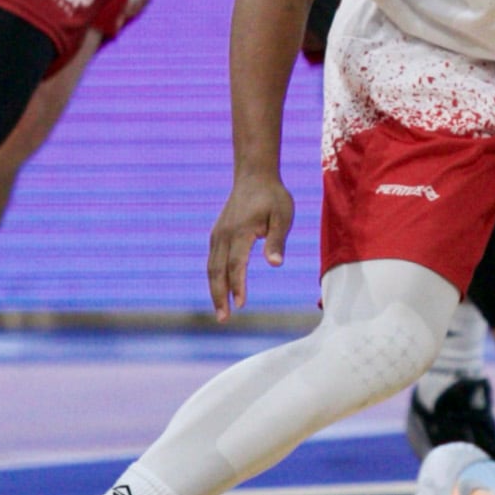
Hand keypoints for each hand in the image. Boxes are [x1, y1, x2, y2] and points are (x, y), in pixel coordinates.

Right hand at [206, 171, 295, 317]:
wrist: (254, 175)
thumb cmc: (273, 196)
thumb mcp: (283, 216)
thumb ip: (278, 240)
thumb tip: (275, 264)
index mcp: (239, 231)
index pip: (236, 264)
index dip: (237, 285)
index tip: (241, 305)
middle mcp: (223, 235)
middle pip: (216, 271)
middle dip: (219, 296)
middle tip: (223, 319)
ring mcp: (217, 234)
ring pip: (211, 268)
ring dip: (215, 290)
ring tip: (221, 311)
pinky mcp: (217, 234)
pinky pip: (212, 260)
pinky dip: (215, 278)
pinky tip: (221, 290)